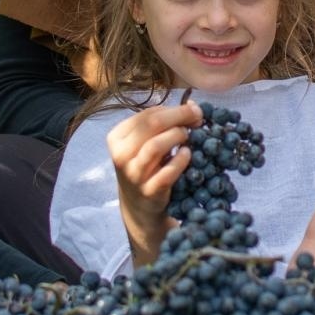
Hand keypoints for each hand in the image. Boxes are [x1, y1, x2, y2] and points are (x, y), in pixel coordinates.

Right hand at [106, 101, 200, 264]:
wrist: (140, 207)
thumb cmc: (146, 166)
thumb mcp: (144, 143)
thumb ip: (163, 124)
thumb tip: (193, 107)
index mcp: (117, 138)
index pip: (147, 114)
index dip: (174, 109)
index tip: (192, 111)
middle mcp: (121, 155)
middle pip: (152, 124)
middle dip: (180, 116)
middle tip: (198, 118)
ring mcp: (134, 175)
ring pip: (155, 146)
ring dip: (177, 136)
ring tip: (188, 137)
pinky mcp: (149, 192)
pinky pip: (167, 172)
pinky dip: (181, 160)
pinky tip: (188, 155)